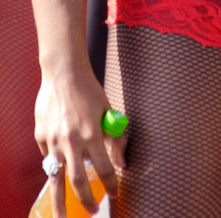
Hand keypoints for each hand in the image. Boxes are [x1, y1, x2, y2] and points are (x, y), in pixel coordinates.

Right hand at [34, 70, 125, 215]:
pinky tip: (60, 158)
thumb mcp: (108, 111)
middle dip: (86, 200)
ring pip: (56, 178)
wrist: (63, 74)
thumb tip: (122, 164)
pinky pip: (48, 156)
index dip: (110, 184)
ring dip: (59, 201)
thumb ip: (115, 138)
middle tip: (92, 211)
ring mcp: (53, 140)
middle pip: (78, 181)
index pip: (104, 168)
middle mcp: (72, 140)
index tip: (114, 195)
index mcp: (92, 133)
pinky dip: (55, 161)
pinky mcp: (40, 136)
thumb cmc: (89, 91)